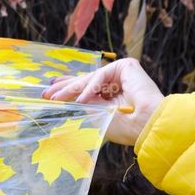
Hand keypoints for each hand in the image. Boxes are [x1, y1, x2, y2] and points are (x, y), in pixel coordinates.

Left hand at [41, 57, 164, 146]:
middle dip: (65, 86)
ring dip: (73, 88)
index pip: (87, 91)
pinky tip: (82, 99)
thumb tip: (64, 98)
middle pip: (86, 81)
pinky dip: (91, 86)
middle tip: (46, 91)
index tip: (50, 94)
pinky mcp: (127, 66)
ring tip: (57, 98)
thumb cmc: (127, 127)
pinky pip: (102, 74)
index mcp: (112, 98)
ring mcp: (122, 74)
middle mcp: (117, 84)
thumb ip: (83, 105)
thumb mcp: (98, 116)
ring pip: (91, 78)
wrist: (148, 125)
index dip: (69, 91)